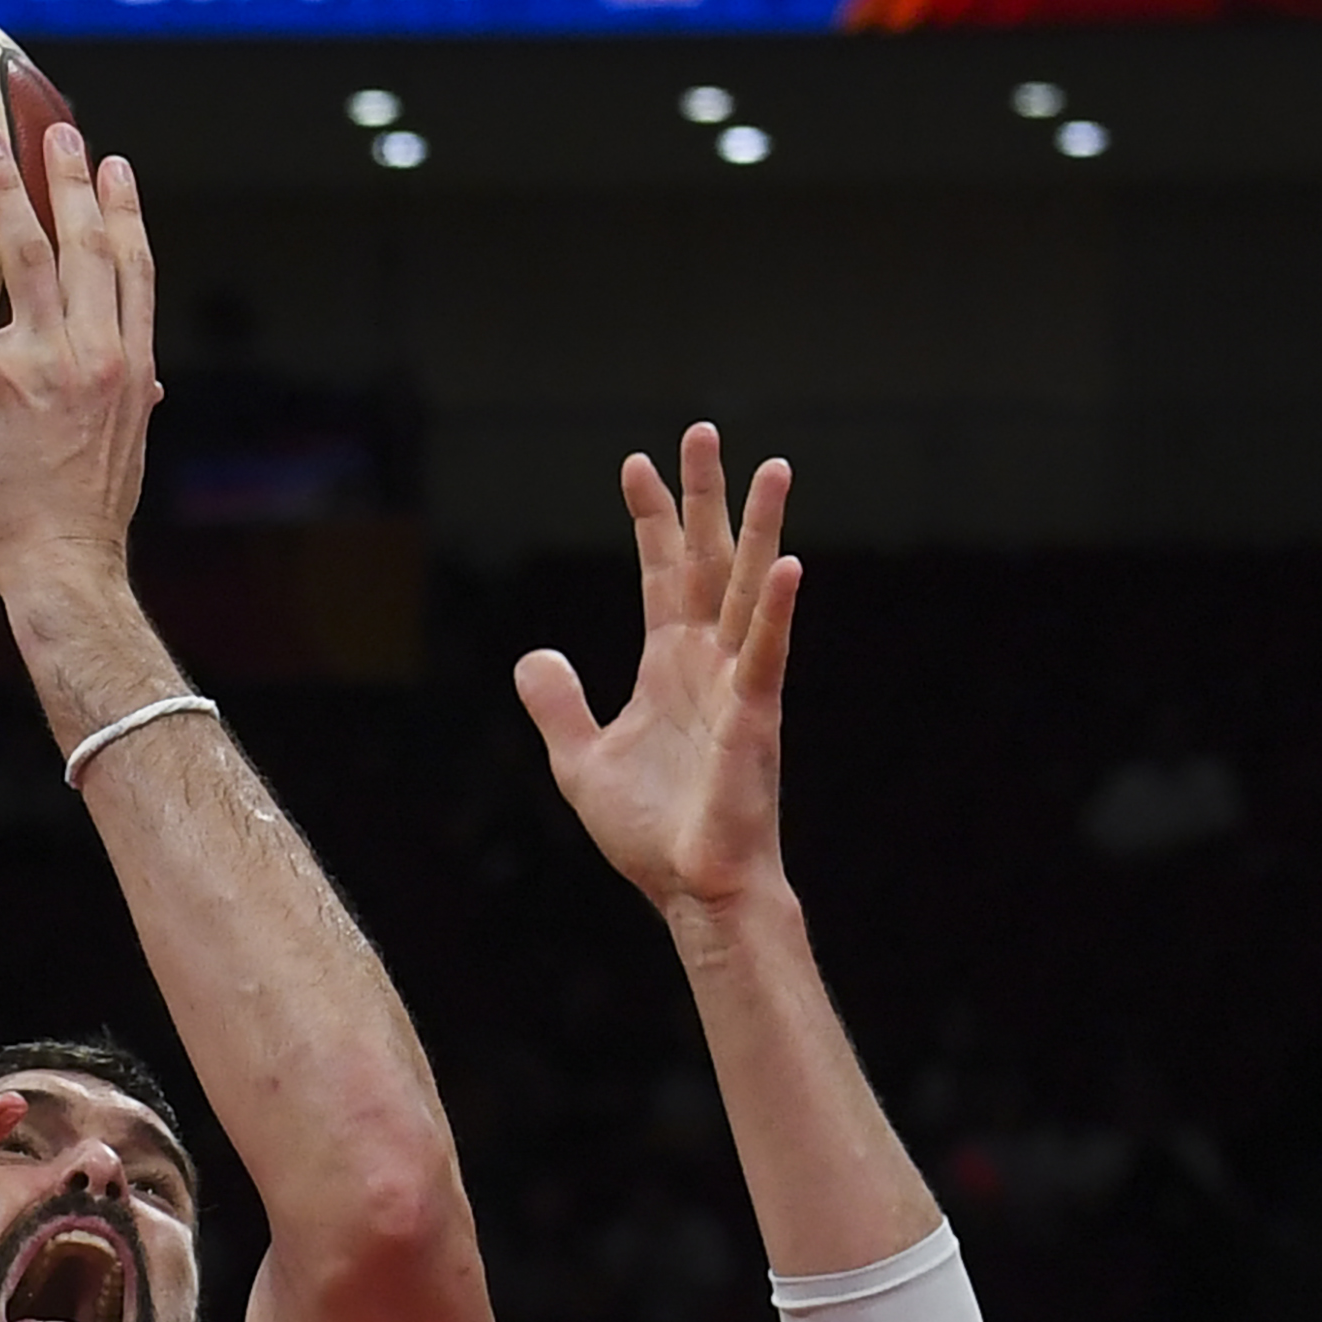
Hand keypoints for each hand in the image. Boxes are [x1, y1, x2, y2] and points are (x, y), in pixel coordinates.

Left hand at [0, 125, 156, 601]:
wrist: (68, 566)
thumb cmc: (87, 523)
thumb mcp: (124, 454)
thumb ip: (130, 407)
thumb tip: (146, 387)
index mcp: (131, 367)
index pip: (135, 270)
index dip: (124, 213)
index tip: (115, 168)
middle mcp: (99, 354)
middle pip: (89, 246)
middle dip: (72, 182)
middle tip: (57, 131)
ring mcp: (51, 366)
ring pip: (30, 257)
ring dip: (7, 192)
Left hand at [513, 423, 800, 918]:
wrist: (691, 890)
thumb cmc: (651, 833)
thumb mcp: (581, 760)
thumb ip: (558, 704)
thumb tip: (533, 654)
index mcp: (668, 666)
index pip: (659, 574)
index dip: (649, 519)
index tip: (635, 463)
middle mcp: (707, 663)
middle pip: (706, 561)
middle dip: (704, 498)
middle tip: (703, 430)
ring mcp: (736, 686)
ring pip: (748, 591)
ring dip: (759, 530)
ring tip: (772, 466)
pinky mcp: (754, 719)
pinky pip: (765, 656)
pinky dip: (774, 611)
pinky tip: (788, 565)